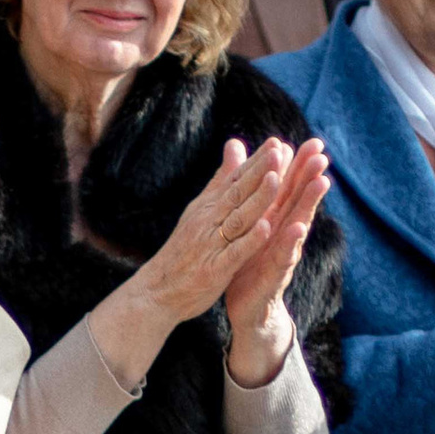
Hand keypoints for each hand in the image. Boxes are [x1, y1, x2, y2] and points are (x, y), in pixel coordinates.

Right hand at [135, 139, 294, 324]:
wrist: (158, 290)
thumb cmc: (184, 250)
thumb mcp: (200, 209)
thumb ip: (222, 179)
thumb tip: (235, 145)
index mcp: (208, 207)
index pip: (234, 179)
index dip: (255, 162)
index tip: (274, 142)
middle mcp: (209, 220)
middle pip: (237, 192)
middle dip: (259, 172)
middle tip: (276, 151)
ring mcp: (211, 244)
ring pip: (239, 218)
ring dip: (257, 199)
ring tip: (276, 180)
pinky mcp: (215, 269)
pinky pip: (235, 252)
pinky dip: (250, 240)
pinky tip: (266, 228)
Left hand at [222, 138, 331, 382]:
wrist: (248, 308)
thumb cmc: (250, 264)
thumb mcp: (251, 229)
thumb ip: (256, 202)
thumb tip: (258, 171)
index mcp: (275, 221)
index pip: (289, 190)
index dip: (299, 166)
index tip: (311, 140)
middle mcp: (283, 235)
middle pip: (299, 202)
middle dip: (311, 177)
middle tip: (323, 153)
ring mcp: (282, 255)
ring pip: (298, 225)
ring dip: (309, 204)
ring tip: (321, 183)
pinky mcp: (274, 277)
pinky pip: (283, 258)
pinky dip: (290, 244)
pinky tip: (298, 230)